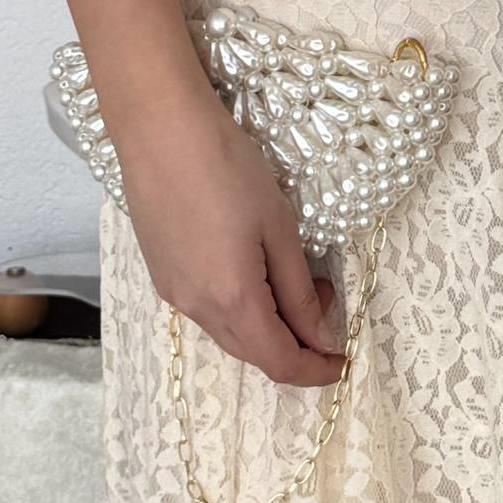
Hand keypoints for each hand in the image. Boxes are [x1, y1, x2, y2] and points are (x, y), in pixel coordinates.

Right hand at [111, 61, 346, 386]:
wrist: (160, 131)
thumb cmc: (229, 169)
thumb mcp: (279, 227)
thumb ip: (298, 290)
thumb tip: (320, 335)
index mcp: (233, 301)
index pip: (279, 362)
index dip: (314, 370)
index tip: (342, 359)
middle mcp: (197, 310)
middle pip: (253, 353)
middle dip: (295, 343)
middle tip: (324, 297)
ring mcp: (173, 294)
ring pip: (229, 334)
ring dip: (267, 325)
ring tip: (294, 278)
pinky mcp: (161, 275)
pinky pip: (207, 312)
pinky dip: (240, 309)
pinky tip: (253, 271)